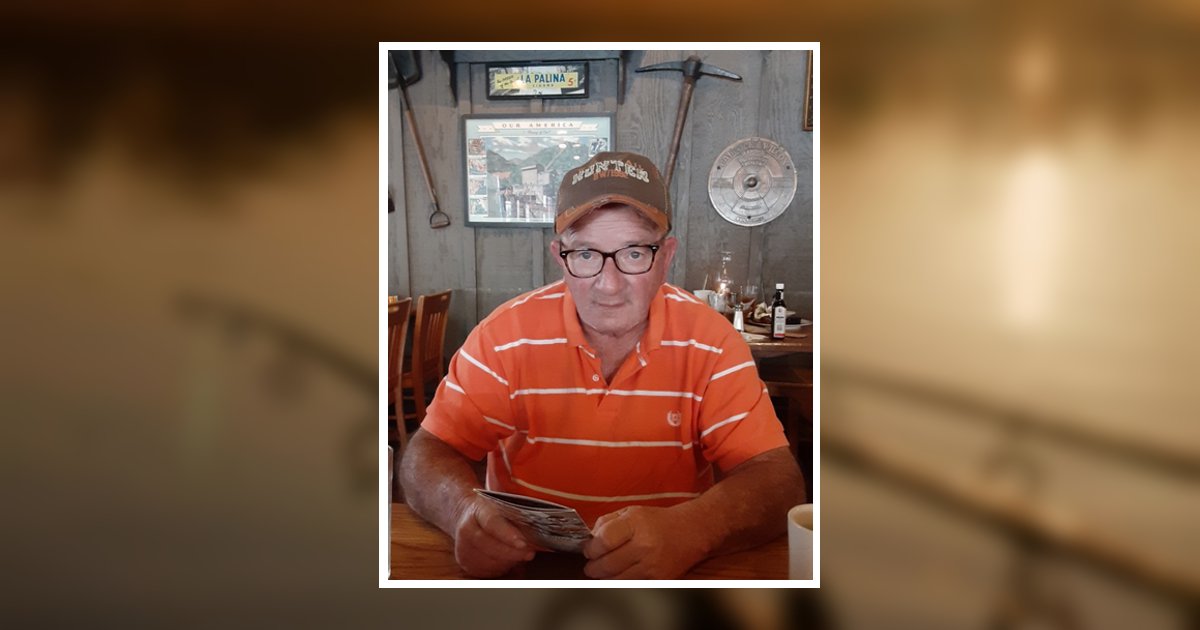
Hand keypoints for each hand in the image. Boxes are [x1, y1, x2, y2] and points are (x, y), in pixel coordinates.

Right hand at [452, 497, 535, 577]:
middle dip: (513, 552)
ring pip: (490, 561)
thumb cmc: (488, 509)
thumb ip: (515, 511)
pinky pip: (486, 570)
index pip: (492, 523)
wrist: (463, 513)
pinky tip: (508, 560)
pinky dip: (500, 567)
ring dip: (508, 561)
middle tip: (529, 552)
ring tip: (520, 554)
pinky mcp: (464, 561)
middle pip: (491, 546)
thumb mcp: (500, 502)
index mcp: (477, 510)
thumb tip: (538, 522)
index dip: (508, 535)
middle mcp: (466, 530)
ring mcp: (463, 547)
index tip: (523, 543)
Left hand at [581, 505, 708, 578]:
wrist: (693, 531)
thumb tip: (589, 538)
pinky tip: (619, 574)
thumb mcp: (632, 511)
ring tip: (602, 569)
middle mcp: (645, 544)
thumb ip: (607, 522)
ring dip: (604, 576)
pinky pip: (630, 585)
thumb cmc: (659, 521)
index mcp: (636, 523)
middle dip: (593, 566)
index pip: (603, 541)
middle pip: (606, 564)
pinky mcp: (658, 579)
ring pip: (616, 579)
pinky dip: (620, 581)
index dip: (590, 548)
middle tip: (591, 563)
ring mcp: (652, 565)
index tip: (588, 549)